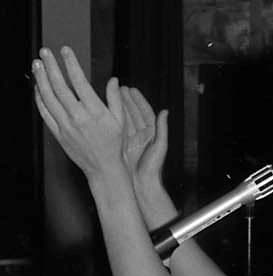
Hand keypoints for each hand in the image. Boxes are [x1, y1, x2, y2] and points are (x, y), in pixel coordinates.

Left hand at [32, 47, 126, 185]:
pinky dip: (39, 99)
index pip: (79, 81)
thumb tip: (113, 80)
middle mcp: (78, 117)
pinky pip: (45, 114)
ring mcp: (66, 125)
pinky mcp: (58, 134)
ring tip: (37, 65)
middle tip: (45, 52)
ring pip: (48, 98)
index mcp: (95, 110)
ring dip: (41, 79)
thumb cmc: (115, 144)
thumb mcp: (121, 120)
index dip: (71, 64)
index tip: (66, 51)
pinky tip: (37, 88)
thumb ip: (115, 98)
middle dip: (51, 66)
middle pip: (60, 86)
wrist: (104, 168)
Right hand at [118, 84, 170, 209]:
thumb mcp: (160, 148)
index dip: (138, 100)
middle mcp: (140, 136)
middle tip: (118, 88)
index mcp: (151, 134)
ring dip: (118, 107)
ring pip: (123, 120)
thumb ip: (162, 130)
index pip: (145, 112)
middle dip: (126, 100)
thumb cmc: (152, 169)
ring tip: (111, 95)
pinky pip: (116, 130)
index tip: (131, 90)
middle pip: (132, 113)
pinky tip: (105, 111)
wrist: (141, 187)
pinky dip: (112, 120)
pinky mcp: (120, 146)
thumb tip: (165, 112)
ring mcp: (129, 140)